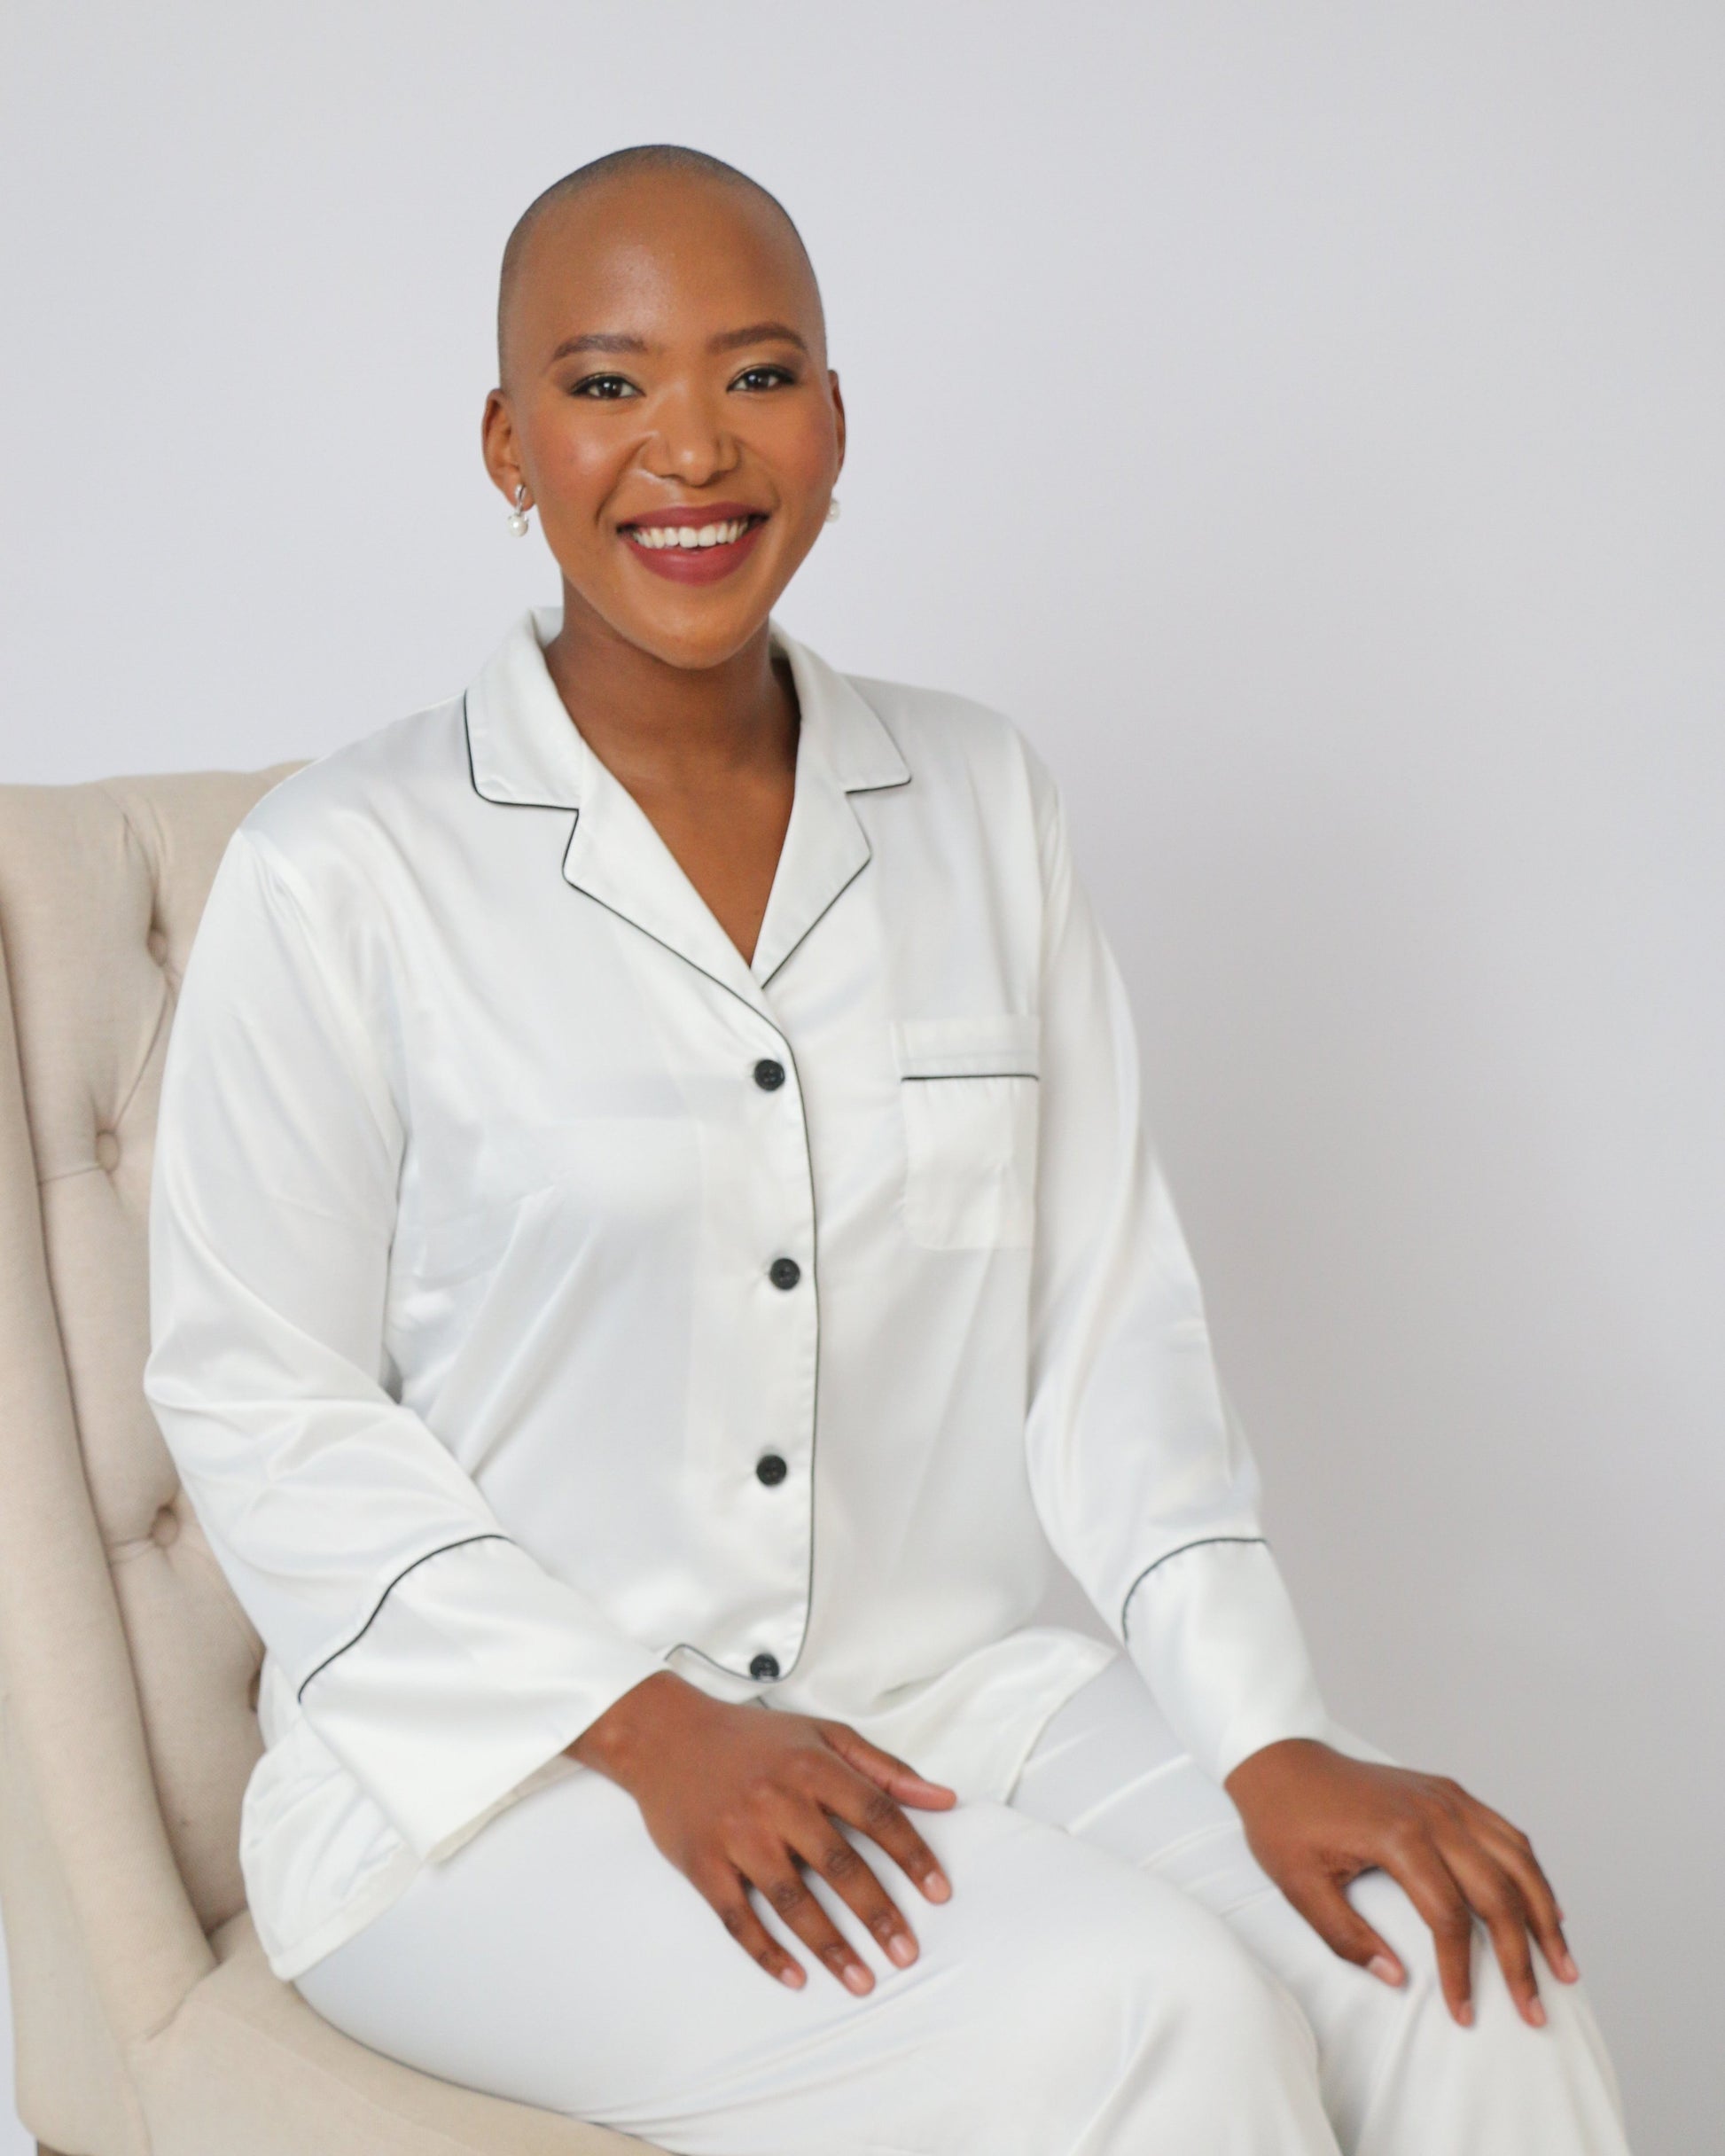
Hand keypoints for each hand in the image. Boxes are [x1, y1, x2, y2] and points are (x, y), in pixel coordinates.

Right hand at [570, 1670, 956, 1992]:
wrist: (666, 1736)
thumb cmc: (751, 1738)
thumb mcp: (822, 1735)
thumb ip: (883, 1769)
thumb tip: (943, 1797)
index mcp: (812, 1766)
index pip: (876, 1813)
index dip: (912, 1854)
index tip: (939, 1893)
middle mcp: (778, 1800)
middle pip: (839, 1863)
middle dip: (878, 1913)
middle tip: (906, 1952)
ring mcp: (737, 1834)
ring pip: (792, 1899)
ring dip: (830, 1946)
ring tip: (862, 1980)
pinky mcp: (703, 1863)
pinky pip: (738, 1917)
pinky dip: (766, 1952)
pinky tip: (795, 1977)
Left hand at [1223, 1738, 1579, 2027]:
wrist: (1279, 1760)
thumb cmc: (1284, 1823)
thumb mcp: (1298, 1887)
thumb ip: (1347, 1938)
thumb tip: (1399, 1981)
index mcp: (1398, 1837)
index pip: (1449, 1918)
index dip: (1463, 1973)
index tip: (1465, 2016)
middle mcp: (1434, 1814)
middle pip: (1498, 1893)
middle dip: (1522, 1958)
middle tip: (1537, 2011)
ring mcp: (1447, 1798)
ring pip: (1517, 1860)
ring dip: (1546, 1915)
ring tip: (1565, 1966)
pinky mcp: (1449, 1792)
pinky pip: (1506, 1833)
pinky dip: (1531, 1872)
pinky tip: (1547, 1906)